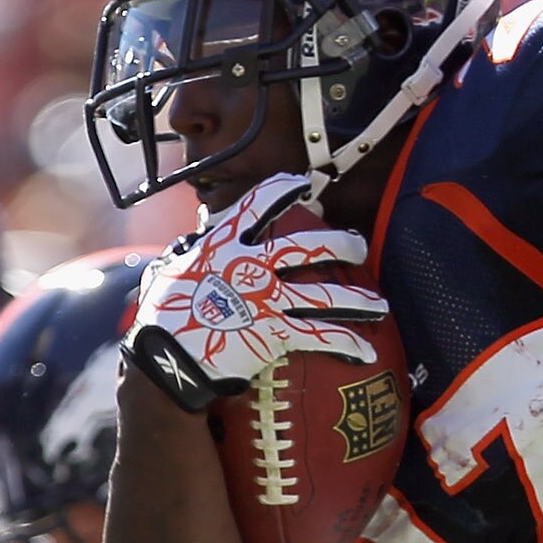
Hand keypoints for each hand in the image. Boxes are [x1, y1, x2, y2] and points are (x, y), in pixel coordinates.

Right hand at [125, 174, 386, 413]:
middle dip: (342, 243)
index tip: (302, 185)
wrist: (167, 357)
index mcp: (226, 243)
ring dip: (359, 299)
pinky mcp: (276, 331)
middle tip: (360, 245)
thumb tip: (195, 244)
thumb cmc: (163, 314)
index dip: (284, 191)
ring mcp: (268, 298)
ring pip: (326, 294)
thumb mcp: (172, 269)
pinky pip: (321, 336)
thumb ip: (191, 252)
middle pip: (308, 246)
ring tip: (380, 304)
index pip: (259, 204)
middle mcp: (253, 265)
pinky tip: (367, 350)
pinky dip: (348, 343)